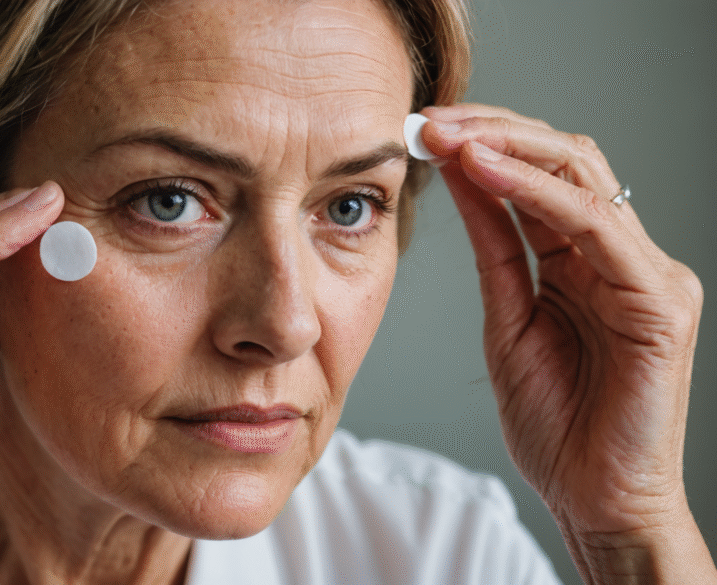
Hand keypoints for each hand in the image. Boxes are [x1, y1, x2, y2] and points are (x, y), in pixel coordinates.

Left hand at [419, 104, 714, 580]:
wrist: (593, 498)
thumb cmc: (556, 423)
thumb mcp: (508, 316)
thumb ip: (497, 247)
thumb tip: (463, 179)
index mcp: (586, 261)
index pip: (541, 176)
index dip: (482, 144)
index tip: (419, 131)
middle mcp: (620, 256)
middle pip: (564, 160)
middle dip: (492, 131)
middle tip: (428, 121)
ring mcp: (646, 274)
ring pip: (582, 176)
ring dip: (508, 145)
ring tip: (448, 133)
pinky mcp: (658, 302)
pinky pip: (594, 226)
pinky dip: (535, 191)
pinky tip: (484, 170)